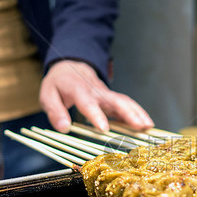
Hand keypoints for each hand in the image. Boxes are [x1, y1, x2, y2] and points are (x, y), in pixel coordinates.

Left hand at [39, 60, 153, 132]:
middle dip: (129, 113)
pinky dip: (138, 113)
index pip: (88, 103)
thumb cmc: (58, 84)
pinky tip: (146, 124)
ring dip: (138, 113)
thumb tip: (64, 128)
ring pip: (125, 101)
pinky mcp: (111, 98)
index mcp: (78, 90)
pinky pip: (127, 104)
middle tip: (140, 126)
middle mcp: (96, 91)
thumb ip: (55, 112)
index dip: (96, 115)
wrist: (70, 67)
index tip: (104, 129)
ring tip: (148, 127)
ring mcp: (106, 94)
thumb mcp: (48, 96)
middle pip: (115, 100)